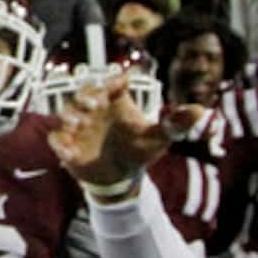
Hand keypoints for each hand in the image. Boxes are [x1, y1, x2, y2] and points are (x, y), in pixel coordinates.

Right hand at [48, 80, 172, 188]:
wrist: (120, 177)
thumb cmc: (139, 150)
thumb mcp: (158, 137)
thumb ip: (175, 123)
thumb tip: (201, 111)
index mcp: (115, 101)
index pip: (112, 82)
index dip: (113, 80)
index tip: (121, 84)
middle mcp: (94, 109)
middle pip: (83, 93)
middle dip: (86, 95)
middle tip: (95, 104)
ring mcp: (78, 126)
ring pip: (65, 113)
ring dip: (70, 117)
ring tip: (80, 126)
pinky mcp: (67, 145)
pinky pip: (56, 140)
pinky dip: (60, 144)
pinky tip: (70, 153)